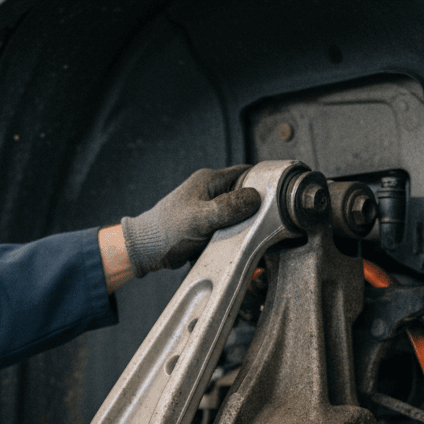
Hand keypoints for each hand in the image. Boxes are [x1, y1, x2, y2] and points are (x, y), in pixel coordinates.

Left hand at [120, 165, 260, 277]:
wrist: (146, 250)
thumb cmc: (166, 231)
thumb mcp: (201, 218)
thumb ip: (228, 208)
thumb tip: (255, 199)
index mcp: (209, 181)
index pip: (246, 173)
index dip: (263, 183)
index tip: (277, 197)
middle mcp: (210, 192)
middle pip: (244, 197)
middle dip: (255, 211)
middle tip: (264, 225)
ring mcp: (207, 209)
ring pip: (236, 216)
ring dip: (242, 228)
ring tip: (248, 239)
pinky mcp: (205, 226)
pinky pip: (226, 230)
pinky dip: (231, 239)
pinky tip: (234, 247)